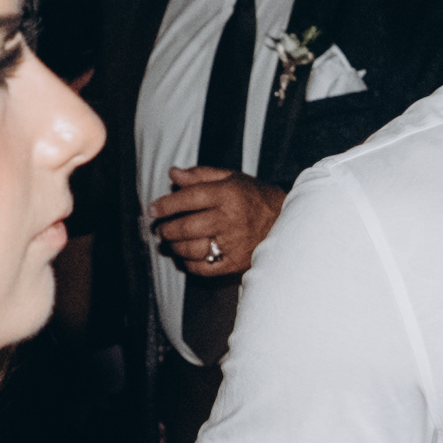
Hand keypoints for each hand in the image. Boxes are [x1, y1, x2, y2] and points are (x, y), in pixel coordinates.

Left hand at [150, 166, 283, 281]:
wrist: (288, 222)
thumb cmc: (256, 197)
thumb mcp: (232, 178)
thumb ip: (201, 175)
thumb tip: (173, 174)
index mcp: (229, 194)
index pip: (189, 198)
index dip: (166, 204)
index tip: (154, 209)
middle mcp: (230, 219)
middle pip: (187, 227)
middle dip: (167, 229)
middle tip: (160, 229)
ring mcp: (233, 244)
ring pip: (192, 249)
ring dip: (175, 246)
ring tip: (170, 241)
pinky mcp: (236, 263)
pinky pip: (204, 268)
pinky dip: (189, 264)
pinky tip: (186, 256)